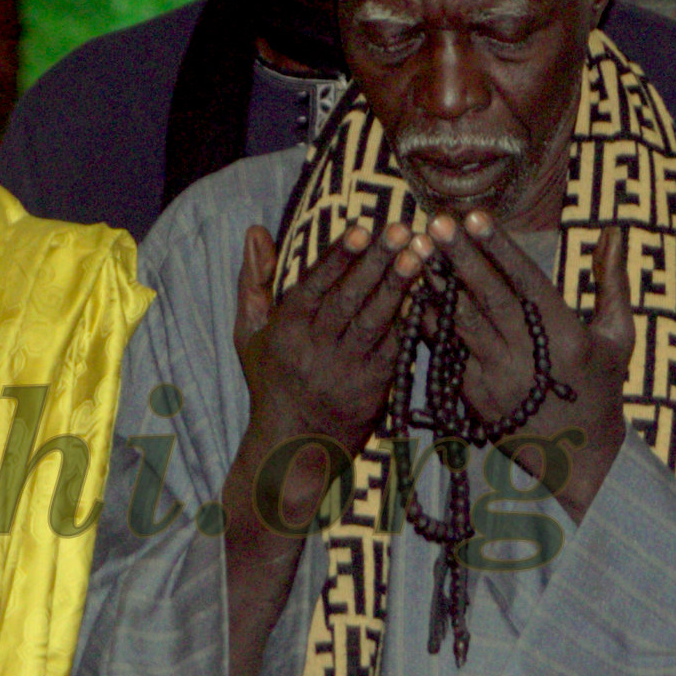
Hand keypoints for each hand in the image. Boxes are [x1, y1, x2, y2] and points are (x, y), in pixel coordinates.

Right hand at [234, 218, 420, 448]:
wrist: (293, 445)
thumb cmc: (271, 379)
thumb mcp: (249, 333)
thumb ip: (254, 280)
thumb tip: (256, 230)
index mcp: (285, 332)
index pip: (313, 287)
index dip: (337, 259)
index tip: (360, 231)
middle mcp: (314, 350)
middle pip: (348, 300)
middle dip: (376, 263)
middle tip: (401, 230)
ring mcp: (346, 370)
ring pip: (374, 322)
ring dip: (398, 287)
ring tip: (419, 255)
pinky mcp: (374, 387)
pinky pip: (394, 347)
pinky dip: (410, 320)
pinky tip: (427, 293)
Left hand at [428, 213, 630, 519]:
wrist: (577, 459)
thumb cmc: (603, 389)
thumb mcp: (618, 336)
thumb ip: (612, 281)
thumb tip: (615, 229)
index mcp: (565, 340)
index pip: (527, 284)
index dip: (500, 249)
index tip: (475, 217)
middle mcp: (528, 359)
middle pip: (488, 299)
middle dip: (459, 258)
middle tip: (434, 222)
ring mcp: (495, 380)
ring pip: (461, 323)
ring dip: (437, 285)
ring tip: (416, 250)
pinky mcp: (471, 397)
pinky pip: (447, 350)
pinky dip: (431, 319)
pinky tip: (415, 292)